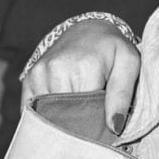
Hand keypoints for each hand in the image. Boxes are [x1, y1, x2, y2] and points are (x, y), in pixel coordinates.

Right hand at [20, 19, 141, 134]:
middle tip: (92, 122)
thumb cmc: (112, 50)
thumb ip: (123, 95)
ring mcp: (39, 73)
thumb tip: (114, 127)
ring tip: (78, 110)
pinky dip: (46, 115)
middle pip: (65, 117)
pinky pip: (34, 110)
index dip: (95, 126)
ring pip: (48, 115)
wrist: (89, 31)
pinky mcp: (30, 78)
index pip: (85, 115)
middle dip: (78, 126)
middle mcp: (56, 70)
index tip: (104, 128)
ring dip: (62, 120)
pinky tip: (60, 109)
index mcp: (84, 68)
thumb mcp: (129, 63)